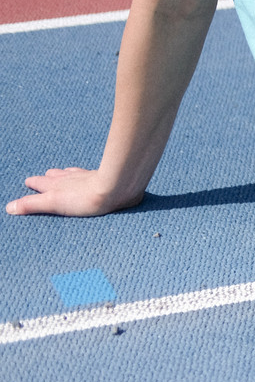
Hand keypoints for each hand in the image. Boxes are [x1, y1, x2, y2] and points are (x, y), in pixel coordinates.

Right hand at [7, 167, 144, 216]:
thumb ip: (32, 205)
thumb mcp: (53, 203)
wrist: (116, 187)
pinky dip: (85, 175)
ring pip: (72, 173)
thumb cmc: (85, 197)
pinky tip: (90, 175)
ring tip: (63, 173)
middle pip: (55, 176)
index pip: (40, 183)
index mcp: (56, 185)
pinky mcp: (103, 177)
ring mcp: (86, 176)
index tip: (29, 181)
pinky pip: (91, 174)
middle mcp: (70, 178)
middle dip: (48, 177)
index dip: (34, 183)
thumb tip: (9, 207)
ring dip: (66, 174)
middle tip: (44, 176)